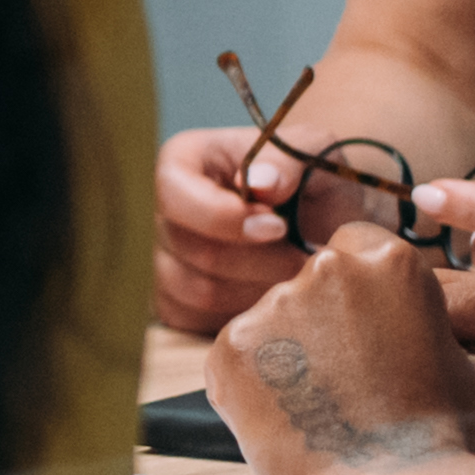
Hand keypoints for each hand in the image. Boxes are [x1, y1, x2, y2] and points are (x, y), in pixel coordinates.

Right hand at [152, 116, 371, 334]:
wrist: (318, 227)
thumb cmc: (310, 184)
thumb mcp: (313, 154)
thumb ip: (289, 161)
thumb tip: (259, 183)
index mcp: (181, 162)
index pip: (172, 191)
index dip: (222, 216)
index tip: (277, 227)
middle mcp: (156, 211)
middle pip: (191, 248)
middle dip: (258, 260)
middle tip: (303, 258)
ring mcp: (158, 260)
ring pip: (197, 290)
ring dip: (257, 290)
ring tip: (293, 275)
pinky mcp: (169, 303)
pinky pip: (199, 320)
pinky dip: (243, 314)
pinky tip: (269, 293)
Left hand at [206, 226, 474, 474]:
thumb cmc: (443, 437)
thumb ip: (449, 332)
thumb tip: (441, 334)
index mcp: (390, 262)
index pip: (360, 248)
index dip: (365, 291)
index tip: (369, 325)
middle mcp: (324, 270)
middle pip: (313, 282)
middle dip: (325, 320)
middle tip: (349, 377)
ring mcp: (270, 306)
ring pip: (274, 320)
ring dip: (290, 352)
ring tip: (322, 406)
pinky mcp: (228, 348)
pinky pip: (239, 356)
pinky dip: (255, 383)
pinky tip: (288, 417)